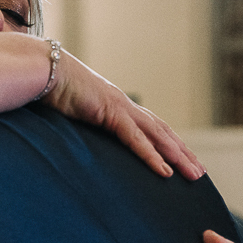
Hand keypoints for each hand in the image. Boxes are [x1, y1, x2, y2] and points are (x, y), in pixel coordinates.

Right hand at [42, 45, 204, 179]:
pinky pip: (136, 139)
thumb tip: (82, 140)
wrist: (42, 68)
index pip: (151, 128)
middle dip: (183, 153)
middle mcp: (125, 106)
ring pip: (158, 136)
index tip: (184, 160)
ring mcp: (120, 108)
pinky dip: (152, 156)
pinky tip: (165, 171)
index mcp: (118, 106)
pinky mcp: (111, 112)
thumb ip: (84, 124)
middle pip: (163, 133)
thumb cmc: (51, 89)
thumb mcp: (73, 112)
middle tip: (200, 173)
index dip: (169, 144)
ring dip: (178, 156)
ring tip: (193, 174)